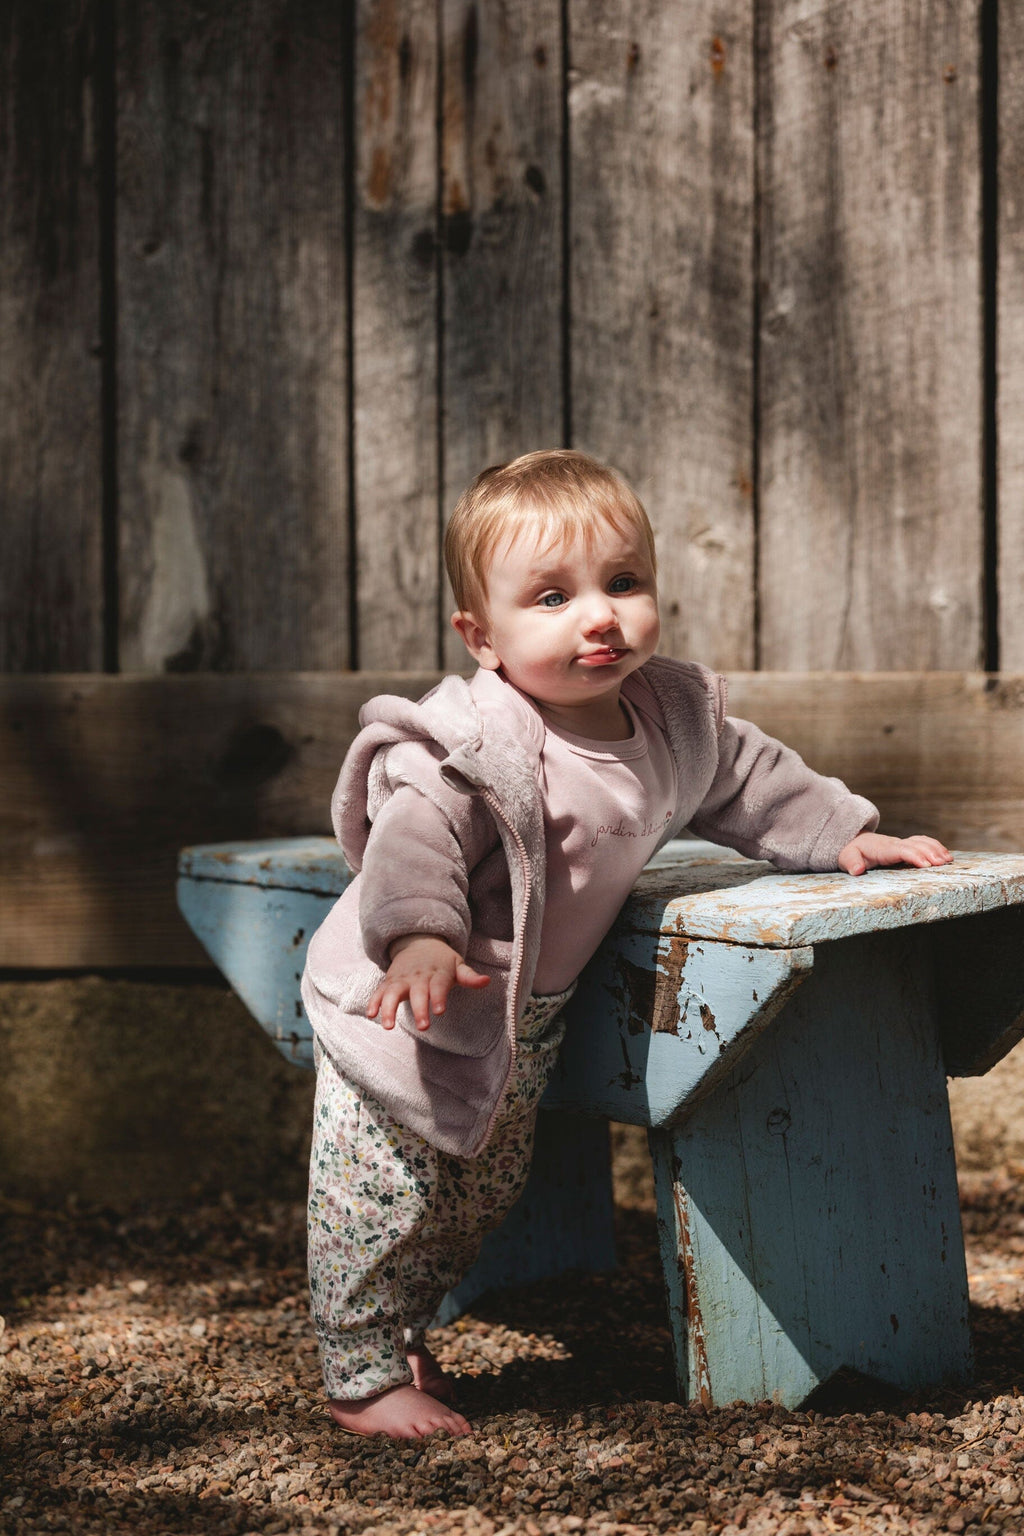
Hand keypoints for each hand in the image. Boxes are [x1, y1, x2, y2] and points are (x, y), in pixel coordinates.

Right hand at [365, 935, 489, 1030]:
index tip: (440, 1011)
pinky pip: (380, 992)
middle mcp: (418, 977)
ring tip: (388, 1026)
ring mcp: (402, 979)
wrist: (419, 942)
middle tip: (423, 1026)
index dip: (439, 998)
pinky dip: (374, 1002)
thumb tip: (487, 981)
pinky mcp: (389, 982)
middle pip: (417, 993)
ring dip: (389, 1009)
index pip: (439, 986)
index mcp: (437, 974)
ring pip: (393, 993)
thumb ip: (470, 977)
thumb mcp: (458, 965)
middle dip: (419, 1009)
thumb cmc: (442, 961)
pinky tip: (371, 1015)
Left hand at [837, 832, 952, 876]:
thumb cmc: (852, 852)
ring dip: (936, 849)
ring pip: (922, 842)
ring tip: (948, 860)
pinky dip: (935, 846)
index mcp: (882, 848)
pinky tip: (945, 855)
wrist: (853, 841)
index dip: (914, 856)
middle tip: (943, 863)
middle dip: (930, 853)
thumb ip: (851, 863)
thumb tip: (857, 870)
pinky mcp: (906, 845)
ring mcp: (901, 843)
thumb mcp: (846, 858)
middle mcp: (895, 844)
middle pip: (916, 845)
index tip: (926, 864)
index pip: (901, 850)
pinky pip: (923, 842)